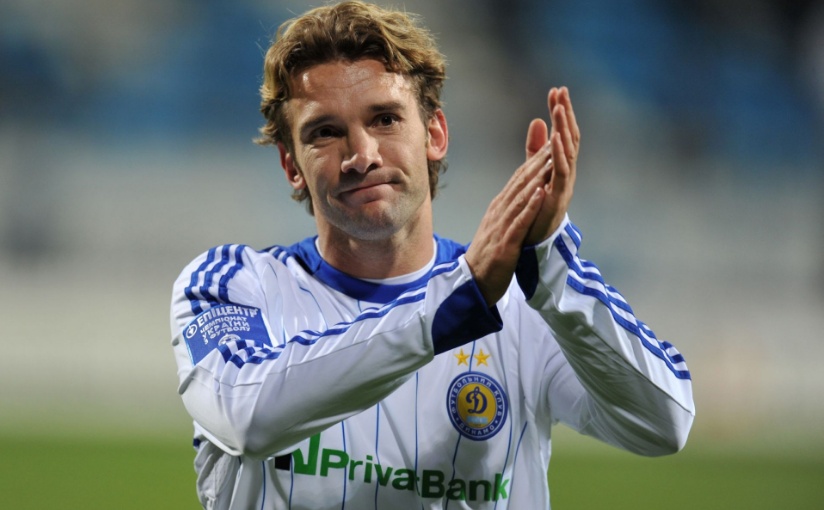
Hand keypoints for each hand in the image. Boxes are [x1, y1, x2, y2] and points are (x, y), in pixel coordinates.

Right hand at [464, 141, 553, 305]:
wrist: (472, 283)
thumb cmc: (487, 256)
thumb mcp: (499, 227)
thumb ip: (509, 209)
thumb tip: (520, 194)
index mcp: (499, 208)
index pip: (518, 179)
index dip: (535, 160)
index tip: (551, 142)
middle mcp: (499, 212)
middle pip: (521, 182)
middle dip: (538, 160)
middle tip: (555, 139)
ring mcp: (501, 227)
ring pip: (521, 198)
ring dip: (536, 178)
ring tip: (551, 159)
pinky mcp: (505, 245)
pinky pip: (519, 223)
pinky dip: (530, 207)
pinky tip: (540, 193)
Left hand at [524, 87, 579, 244]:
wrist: (534, 240)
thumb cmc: (536, 206)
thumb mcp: (534, 171)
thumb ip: (535, 148)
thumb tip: (537, 120)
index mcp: (560, 164)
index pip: (563, 132)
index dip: (560, 112)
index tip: (555, 90)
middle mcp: (567, 172)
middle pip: (570, 137)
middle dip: (566, 114)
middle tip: (561, 91)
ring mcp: (564, 184)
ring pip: (568, 151)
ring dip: (564, 129)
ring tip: (559, 109)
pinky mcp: (558, 197)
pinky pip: (561, 172)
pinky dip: (560, 154)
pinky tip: (556, 138)